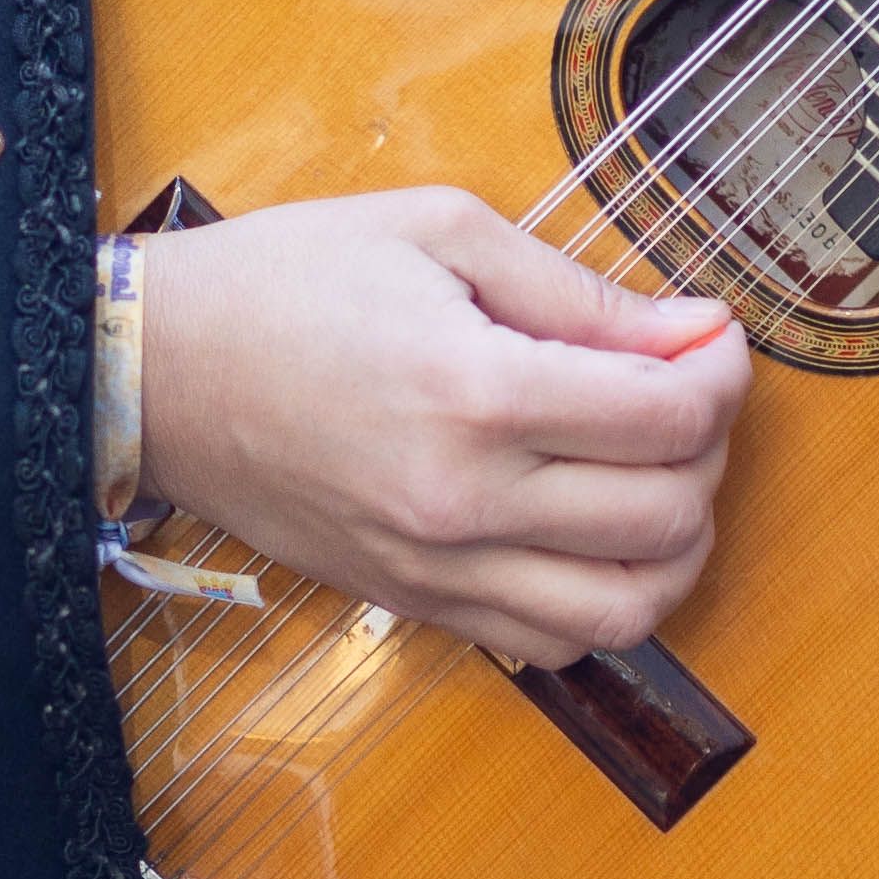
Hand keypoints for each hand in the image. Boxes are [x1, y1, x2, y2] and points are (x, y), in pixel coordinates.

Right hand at [132, 187, 748, 667]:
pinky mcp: (416, 604)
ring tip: (656, 479)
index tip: (708, 337)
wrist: (156, 374)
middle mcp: (465, 500)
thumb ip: (578, 291)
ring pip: (629, 609)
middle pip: (669, 514)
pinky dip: (603, 601)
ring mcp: (440, 568)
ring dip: (676, 546)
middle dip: (709, 448)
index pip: (668, 416)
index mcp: (476, 392)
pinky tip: (589, 535)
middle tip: (681, 394)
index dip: (722, 372)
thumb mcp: (439, 232)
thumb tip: (691, 331)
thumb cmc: (283, 285)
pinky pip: (555, 646)